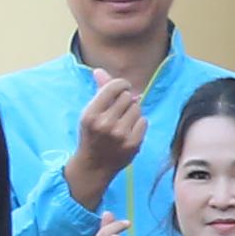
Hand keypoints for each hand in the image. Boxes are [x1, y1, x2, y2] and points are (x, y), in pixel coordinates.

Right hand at [72, 71, 145, 210]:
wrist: (94, 165)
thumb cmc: (92, 134)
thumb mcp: (90, 112)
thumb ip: (98, 91)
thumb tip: (99, 70)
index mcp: (91, 114)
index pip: (114, 87)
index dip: (121, 84)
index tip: (122, 88)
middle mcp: (105, 124)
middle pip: (128, 97)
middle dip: (125, 100)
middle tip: (118, 111)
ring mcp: (120, 135)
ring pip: (137, 109)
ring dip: (132, 112)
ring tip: (122, 122)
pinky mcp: (133, 143)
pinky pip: (144, 121)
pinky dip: (139, 124)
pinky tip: (128, 131)